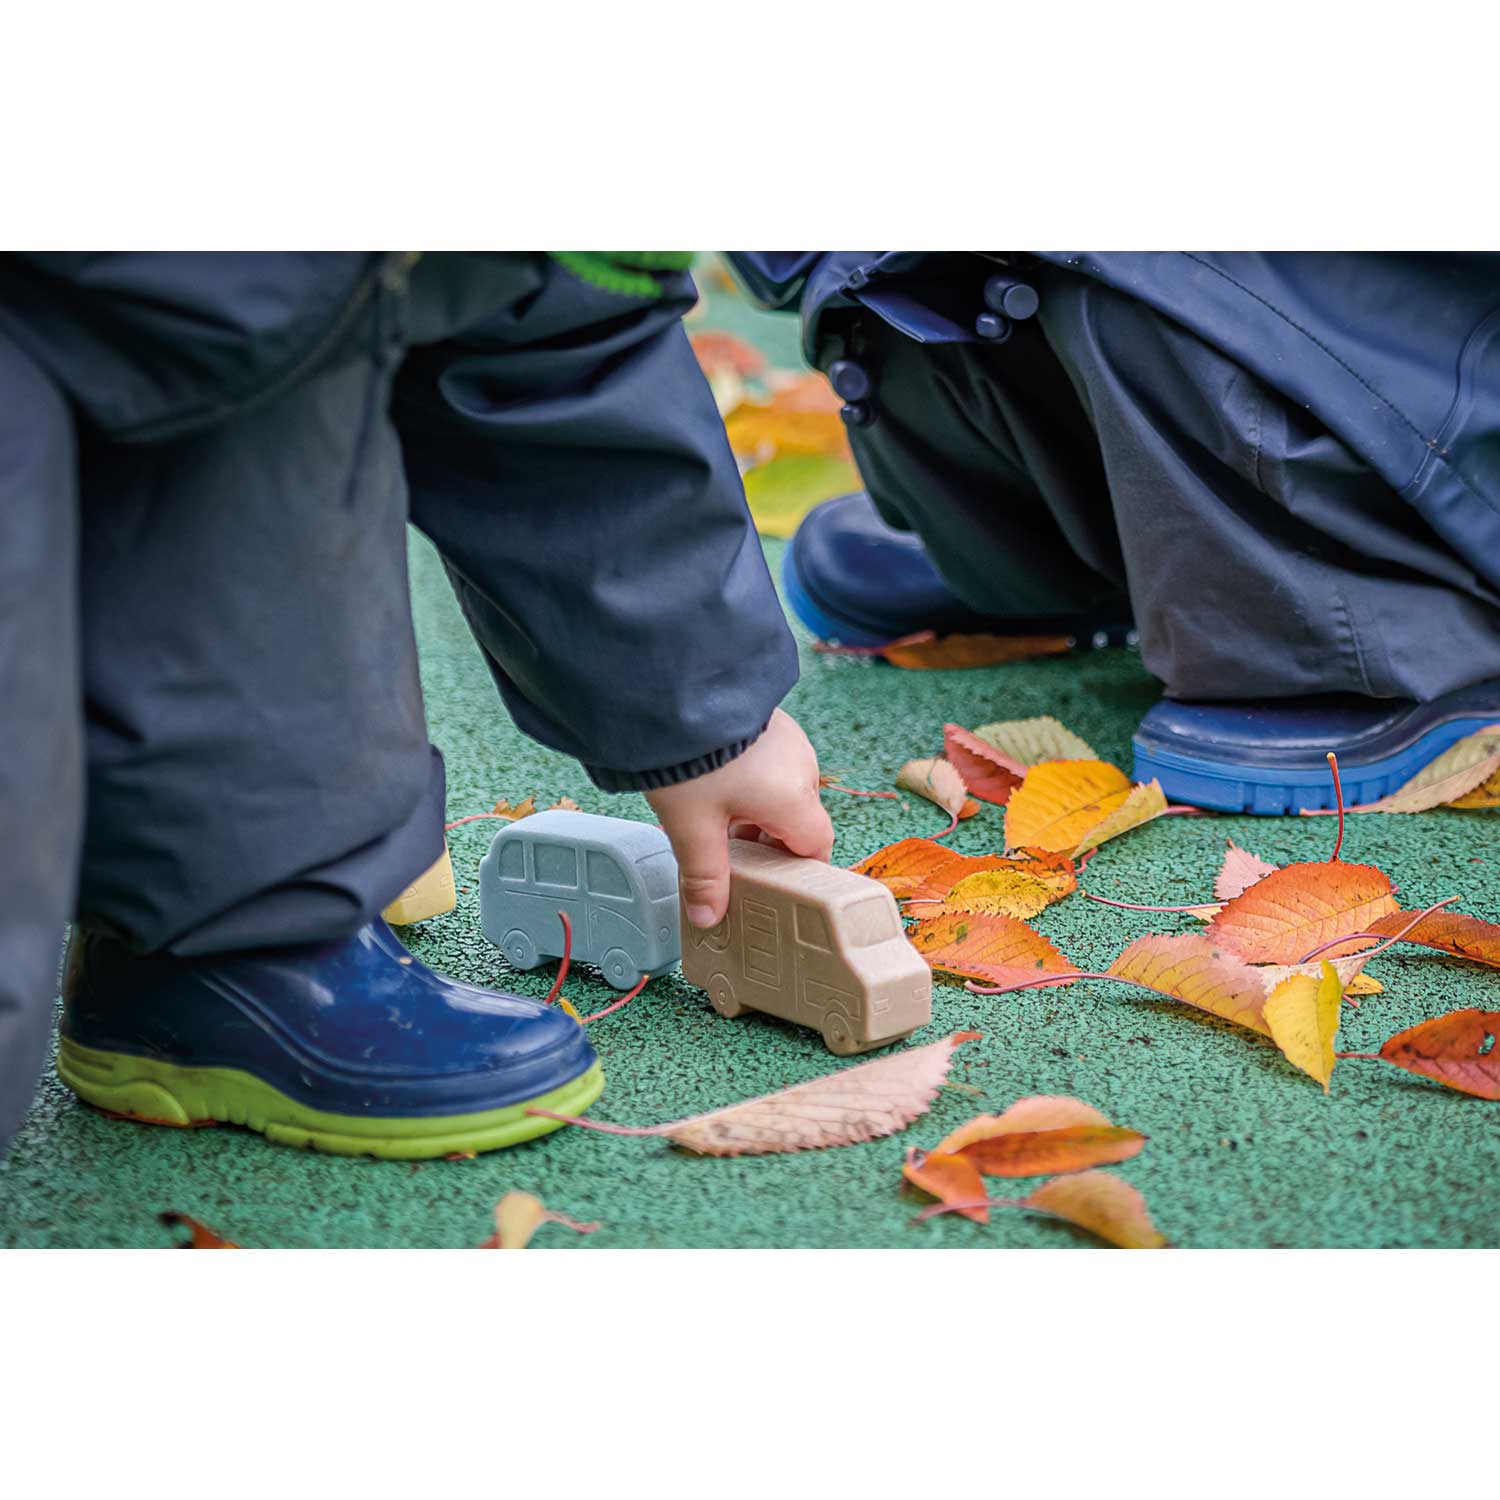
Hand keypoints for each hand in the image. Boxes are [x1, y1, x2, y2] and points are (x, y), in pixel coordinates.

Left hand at [645, 708, 834, 928]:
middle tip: (725, 856)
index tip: (767, 883)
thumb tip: (708, 917)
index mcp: (795, 798)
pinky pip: (769, 762)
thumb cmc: (692, 758)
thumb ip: (705, 875)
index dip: (794, 870)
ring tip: (709, 818)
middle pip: (796, 818)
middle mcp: (802, 767)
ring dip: (752, 810)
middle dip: (763, 841)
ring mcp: (788, 737)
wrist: (676, 685)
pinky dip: (748, 780)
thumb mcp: (692, 826)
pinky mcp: (769, 717)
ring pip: (780, 789)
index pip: (816, 847)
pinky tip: (711, 782)